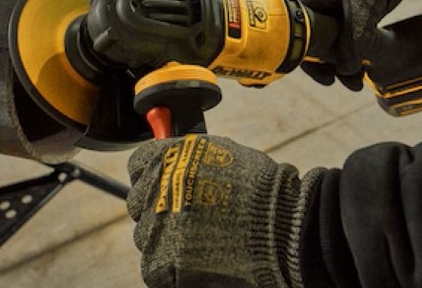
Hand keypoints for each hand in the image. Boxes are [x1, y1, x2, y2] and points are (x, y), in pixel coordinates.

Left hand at [126, 135, 323, 287]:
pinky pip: (156, 269)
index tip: (167, 186)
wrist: (283, 225)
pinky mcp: (163, 263)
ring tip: (203, 240)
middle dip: (161, 209)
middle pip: (139, 203)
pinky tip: (198, 261)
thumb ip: (188, 155)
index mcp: (166, 158)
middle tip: (190, 217)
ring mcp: (156, 228)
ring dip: (166, 239)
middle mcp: (155, 189)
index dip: (154, 177)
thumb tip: (173, 157)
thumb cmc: (261, 188)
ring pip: (147, 237)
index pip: (138, 165)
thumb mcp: (222, 152)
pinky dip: (173, 269)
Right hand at [298, 0, 421, 90]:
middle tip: (342, 83)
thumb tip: (345, 70)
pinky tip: (363, 65)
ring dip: (343, 60)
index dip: (307, 57)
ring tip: (358, 80)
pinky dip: (353, 49)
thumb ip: (353, 39)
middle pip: (315, 38)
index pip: (299, 31)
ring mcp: (336, 2)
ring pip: (333, 38)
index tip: (324, 76)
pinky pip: (347, 33)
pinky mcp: (353, 6)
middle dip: (328, 64)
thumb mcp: (364, 8)